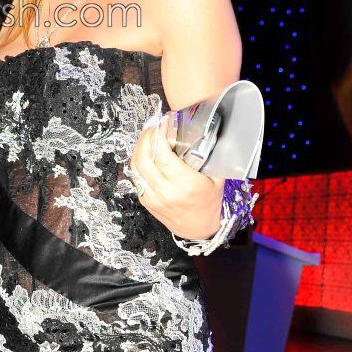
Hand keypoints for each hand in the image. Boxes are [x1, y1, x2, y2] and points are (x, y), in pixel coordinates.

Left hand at [128, 124, 223, 239]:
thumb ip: (208, 156)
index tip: (163, 123)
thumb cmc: (208, 204)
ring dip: (139, 147)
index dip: (159, 134)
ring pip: (135, 166)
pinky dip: (137, 161)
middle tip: (153, 126)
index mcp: (184, 184)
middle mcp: (165, 191)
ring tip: (147, 135)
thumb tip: (200, 132)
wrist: (199, 229)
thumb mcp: (216, 178)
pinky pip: (135, 176)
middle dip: (146, 136)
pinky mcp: (146, 200)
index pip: (162, 154)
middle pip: (143, 157)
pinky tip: (144, 152)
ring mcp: (152, 197)